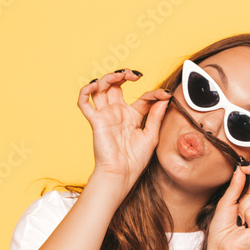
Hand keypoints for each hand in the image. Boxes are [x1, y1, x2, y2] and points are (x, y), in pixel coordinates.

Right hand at [78, 70, 169, 192]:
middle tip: (135, 75)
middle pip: (116, 86)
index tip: (166, 95)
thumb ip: (155, 116)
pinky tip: (95, 85)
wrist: (122, 173)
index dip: (155, 93)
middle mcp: (118, 113)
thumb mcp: (151, 136)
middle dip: (124, 76)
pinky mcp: (95, 121)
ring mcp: (106, 115)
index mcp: (132, 116)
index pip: (143, 98)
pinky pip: (84, 102)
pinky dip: (86, 91)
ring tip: (120, 75)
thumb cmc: (135, 159)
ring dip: (108, 78)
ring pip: (100, 89)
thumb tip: (165, 98)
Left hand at [207, 164, 249, 249]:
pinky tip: (246, 225)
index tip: (243, 164)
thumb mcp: (226, 203)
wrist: (222, 249)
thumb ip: (235, 186)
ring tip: (239, 219)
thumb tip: (240, 169)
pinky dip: (248, 214)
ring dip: (243, 205)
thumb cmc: (222, 231)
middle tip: (245, 167)